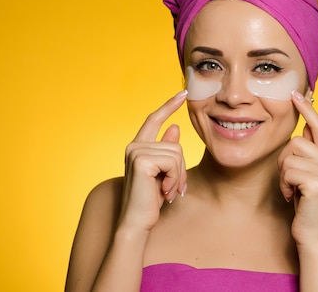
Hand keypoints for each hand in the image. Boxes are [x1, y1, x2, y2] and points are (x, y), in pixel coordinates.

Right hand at [117, 90, 187, 233]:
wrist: (136, 223)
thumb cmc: (149, 201)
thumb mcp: (163, 173)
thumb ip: (167, 151)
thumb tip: (175, 127)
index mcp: (138, 146)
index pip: (154, 119)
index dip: (169, 105)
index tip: (183, 93)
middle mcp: (134, 146)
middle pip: (175, 145)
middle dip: (181, 170)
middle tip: (173, 189)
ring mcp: (136, 151)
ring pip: (176, 154)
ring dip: (178, 177)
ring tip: (167, 192)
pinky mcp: (141, 160)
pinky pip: (173, 162)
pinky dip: (174, 179)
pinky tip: (164, 192)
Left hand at [277, 91, 317, 249]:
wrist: (313, 237)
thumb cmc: (306, 206)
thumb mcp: (307, 175)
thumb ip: (308, 153)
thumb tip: (302, 126)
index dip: (307, 109)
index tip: (296, 93)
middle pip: (295, 141)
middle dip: (284, 161)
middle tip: (291, 182)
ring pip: (289, 155)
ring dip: (283, 175)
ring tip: (294, 191)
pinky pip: (288, 170)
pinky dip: (284, 185)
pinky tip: (294, 198)